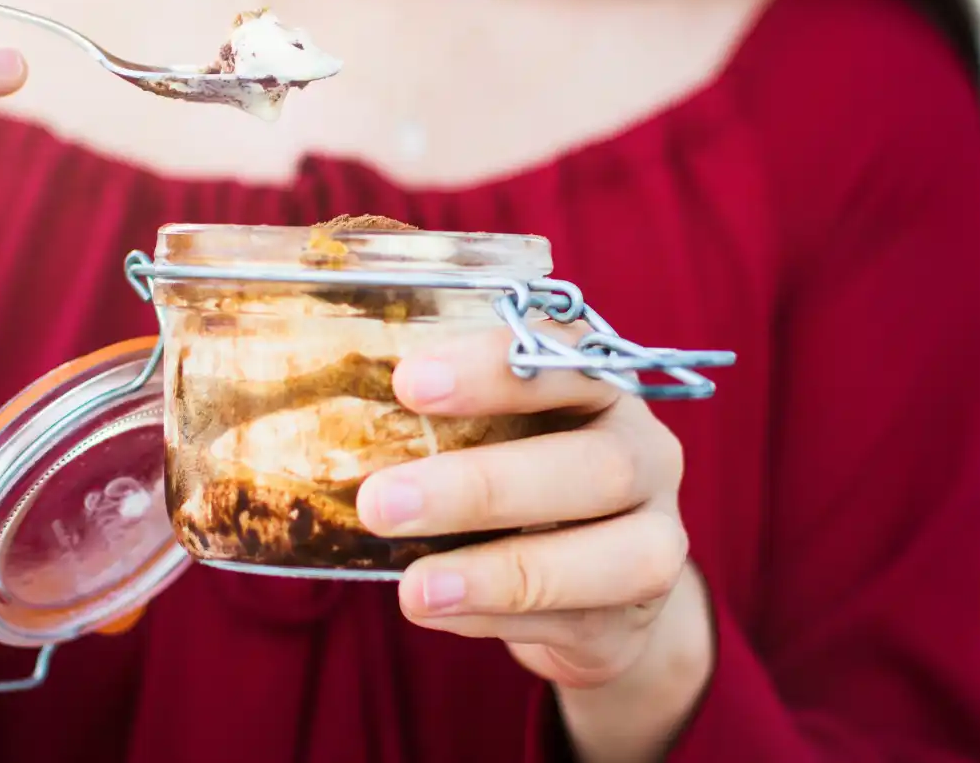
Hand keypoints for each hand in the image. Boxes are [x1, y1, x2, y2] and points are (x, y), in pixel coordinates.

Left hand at [357, 329, 715, 758]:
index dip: (494, 369)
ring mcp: (654, 540)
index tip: (408, 382)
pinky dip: (497, 618)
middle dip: (484, 485)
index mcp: (606, 388)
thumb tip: (325, 419)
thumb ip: (442, 418)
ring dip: (500, 572)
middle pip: (597, 464)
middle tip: (380, 502)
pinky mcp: (630, 620)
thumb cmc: (527, 482)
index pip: (570, 358)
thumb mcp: (498, 433)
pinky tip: (438, 610)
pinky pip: (574, 621)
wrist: (600, 593)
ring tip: (413, 586)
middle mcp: (646, 456)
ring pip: (611, 557)